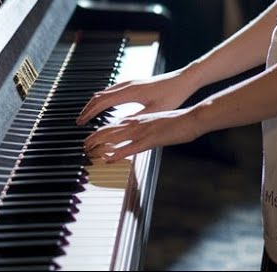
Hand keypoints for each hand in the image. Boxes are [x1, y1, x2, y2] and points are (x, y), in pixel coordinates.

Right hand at [76, 69, 195, 126]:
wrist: (184, 80)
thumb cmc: (172, 95)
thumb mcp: (154, 110)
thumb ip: (135, 118)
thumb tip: (117, 126)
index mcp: (130, 92)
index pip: (102, 102)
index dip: (89, 113)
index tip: (81, 122)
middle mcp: (128, 85)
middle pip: (100, 96)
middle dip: (88, 108)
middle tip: (80, 121)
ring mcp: (131, 83)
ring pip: (106, 92)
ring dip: (96, 103)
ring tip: (90, 115)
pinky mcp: (135, 84)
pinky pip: (113, 91)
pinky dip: (105, 99)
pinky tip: (106, 106)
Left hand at [82, 107, 202, 163]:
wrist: (191, 118)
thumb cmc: (178, 122)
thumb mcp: (158, 125)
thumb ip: (145, 130)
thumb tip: (138, 139)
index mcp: (139, 119)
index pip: (114, 125)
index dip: (100, 133)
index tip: (91, 140)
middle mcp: (137, 123)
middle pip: (109, 130)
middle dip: (94, 139)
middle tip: (84, 147)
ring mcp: (142, 131)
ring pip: (115, 137)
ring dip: (99, 145)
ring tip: (89, 152)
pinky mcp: (150, 140)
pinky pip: (130, 148)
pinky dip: (117, 154)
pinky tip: (109, 159)